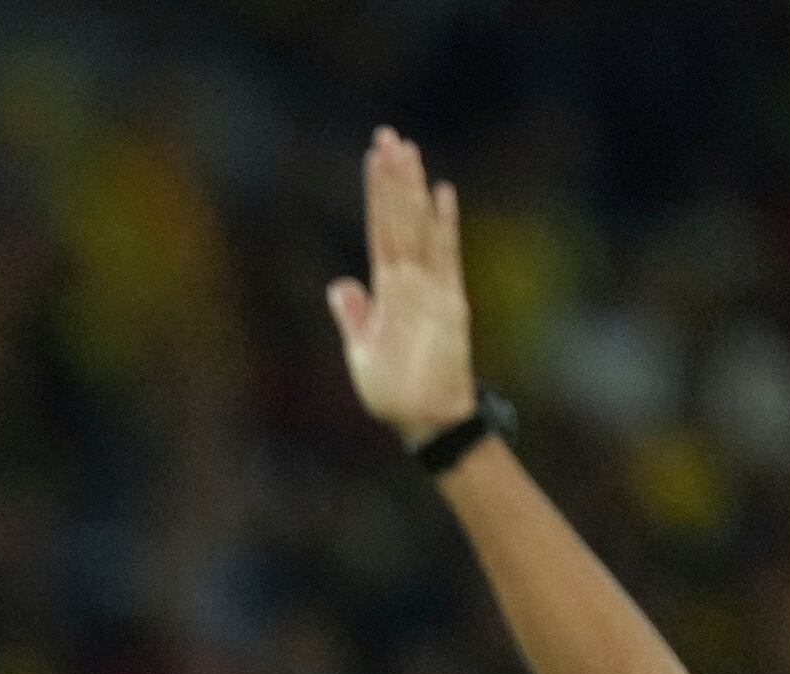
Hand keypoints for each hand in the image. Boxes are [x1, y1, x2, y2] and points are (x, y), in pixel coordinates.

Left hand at [325, 127, 478, 447]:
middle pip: (398, 220)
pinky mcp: (450, 303)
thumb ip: (354, 316)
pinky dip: (443, 228)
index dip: (377, 195)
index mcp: (387, 291)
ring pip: (418, 229)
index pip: (380, 231)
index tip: (374, 158)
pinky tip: (442, 195)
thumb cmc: (395, 392)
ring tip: (408, 152)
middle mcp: (410, 281)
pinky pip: (447, 258)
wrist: (426, 421)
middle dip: (393, 180)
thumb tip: (339, 285)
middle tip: (388, 136)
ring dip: (412, 192)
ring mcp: (431, 288)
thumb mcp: (361, 352)